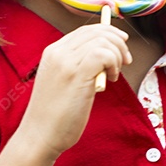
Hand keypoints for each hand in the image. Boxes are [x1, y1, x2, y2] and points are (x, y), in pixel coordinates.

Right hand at [18, 23, 131, 159]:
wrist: (39, 135)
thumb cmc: (54, 114)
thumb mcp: (62, 81)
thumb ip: (77, 65)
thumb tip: (105, 54)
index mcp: (53, 51)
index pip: (86, 30)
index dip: (108, 33)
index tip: (121, 45)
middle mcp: (58, 52)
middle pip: (97, 32)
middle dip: (118, 43)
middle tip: (125, 61)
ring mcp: (66, 62)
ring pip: (103, 41)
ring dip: (117, 55)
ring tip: (115, 74)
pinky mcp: (77, 75)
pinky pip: (104, 54)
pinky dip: (114, 63)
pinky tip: (112, 78)